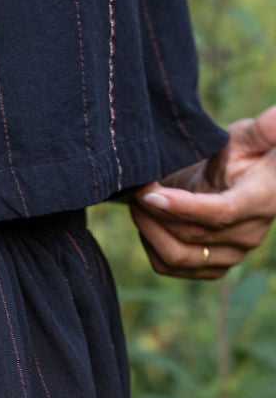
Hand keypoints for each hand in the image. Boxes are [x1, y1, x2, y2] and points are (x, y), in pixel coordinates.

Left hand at [127, 103, 275, 278]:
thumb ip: (263, 131)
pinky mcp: (212, 267)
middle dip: (155, 209)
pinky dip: (150, 243)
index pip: (221, 213)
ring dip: (148, 228)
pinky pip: (170, 266)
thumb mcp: (247, 137)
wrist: (231, 181)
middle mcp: (249, 234)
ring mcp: (231, 255)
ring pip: (178, 256)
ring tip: (135, 197)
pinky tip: (146, 218)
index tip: (150, 192)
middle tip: (135, 182)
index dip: (183, 207)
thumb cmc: (241, 152)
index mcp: (261, 200)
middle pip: (192, 234)